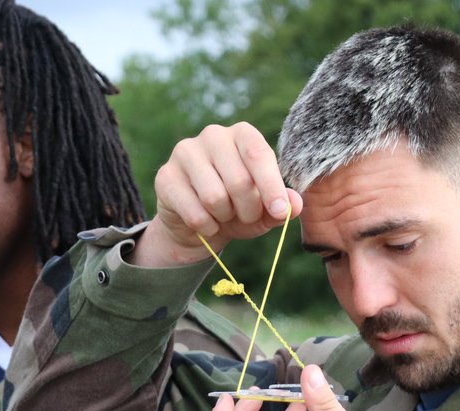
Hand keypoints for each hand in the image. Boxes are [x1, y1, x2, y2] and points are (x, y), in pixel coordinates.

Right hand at [134, 122, 302, 266]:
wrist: (200, 225)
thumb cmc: (239, 209)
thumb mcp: (265, 211)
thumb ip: (283, 206)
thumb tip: (294, 205)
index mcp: (242, 134)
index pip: (258, 154)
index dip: (271, 186)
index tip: (279, 212)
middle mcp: (213, 136)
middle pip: (238, 180)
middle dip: (248, 209)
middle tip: (247, 217)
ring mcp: (185, 153)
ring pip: (214, 197)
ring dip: (225, 218)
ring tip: (224, 216)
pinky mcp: (165, 176)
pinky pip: (194, 212)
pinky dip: (206, 227)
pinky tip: (206, 223)